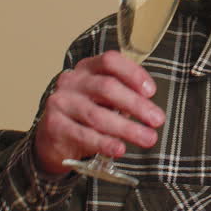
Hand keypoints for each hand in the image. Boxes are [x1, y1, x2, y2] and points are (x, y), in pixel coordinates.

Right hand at [33, 50, 165, 175]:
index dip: (133, 73)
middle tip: (157, 120)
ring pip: (97, 114)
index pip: (110, 61)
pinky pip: (83, 135)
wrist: (53, 139)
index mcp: (87, 68)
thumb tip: (152, 111)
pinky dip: (105, 143)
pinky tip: (120, 149)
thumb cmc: (86, 115)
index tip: (152, 91)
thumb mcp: (105, 99)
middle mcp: (72, 81)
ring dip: (127, 128)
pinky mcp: (54, 125)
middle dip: (136, 105)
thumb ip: (124, 97)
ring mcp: (61, 102)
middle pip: (107, 87)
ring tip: (148, 138)